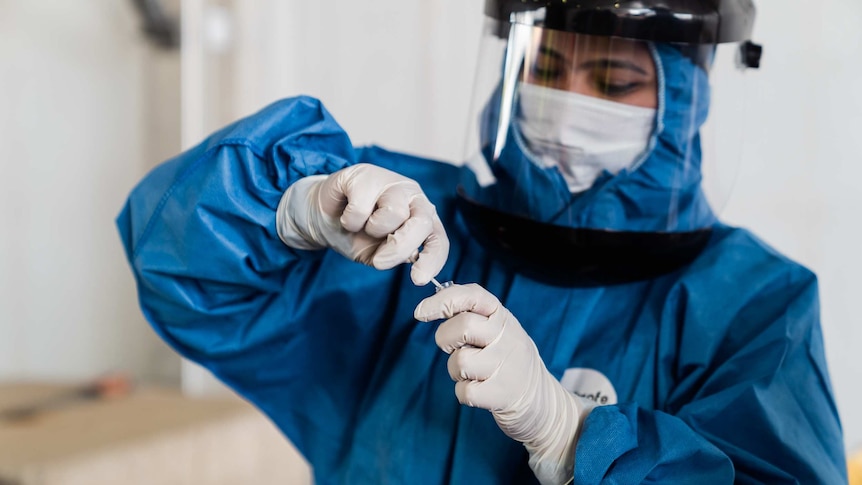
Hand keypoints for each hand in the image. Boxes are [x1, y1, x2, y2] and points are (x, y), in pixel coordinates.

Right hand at [276, 164, 448, 284]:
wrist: (324, 217)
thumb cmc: (357, 234)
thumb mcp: (379, 253)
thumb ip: (397, 254)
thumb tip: (411, 256)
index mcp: (421, 217)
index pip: (438, 239)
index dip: (432, 260)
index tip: (418, 279)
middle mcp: (412, 196)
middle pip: (421, 223)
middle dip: (400, 248)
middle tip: (379, 261)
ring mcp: (390, 181)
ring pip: (394, 213)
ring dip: (372, 229)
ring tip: (362, 226)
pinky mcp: (364, 174)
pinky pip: (361, 207)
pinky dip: (350, 220)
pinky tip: (346, 214)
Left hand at [414, 284, 595, 484]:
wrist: (542, 401)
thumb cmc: (507, 360)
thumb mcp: (498, 330)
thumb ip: (472, 315)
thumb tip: (432, 303)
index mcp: (503, 317)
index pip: (473, 295)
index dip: (444, 299)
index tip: (421, 312)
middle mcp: (508, 337)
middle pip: (462, 326)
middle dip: (445, 339)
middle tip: (455, 349)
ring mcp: (508, 366)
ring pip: (460, 361)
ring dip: (456, 371)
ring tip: (473, 373)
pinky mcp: (503, 394)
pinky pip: (464, 391)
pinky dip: (464, 393)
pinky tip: (480, 390)